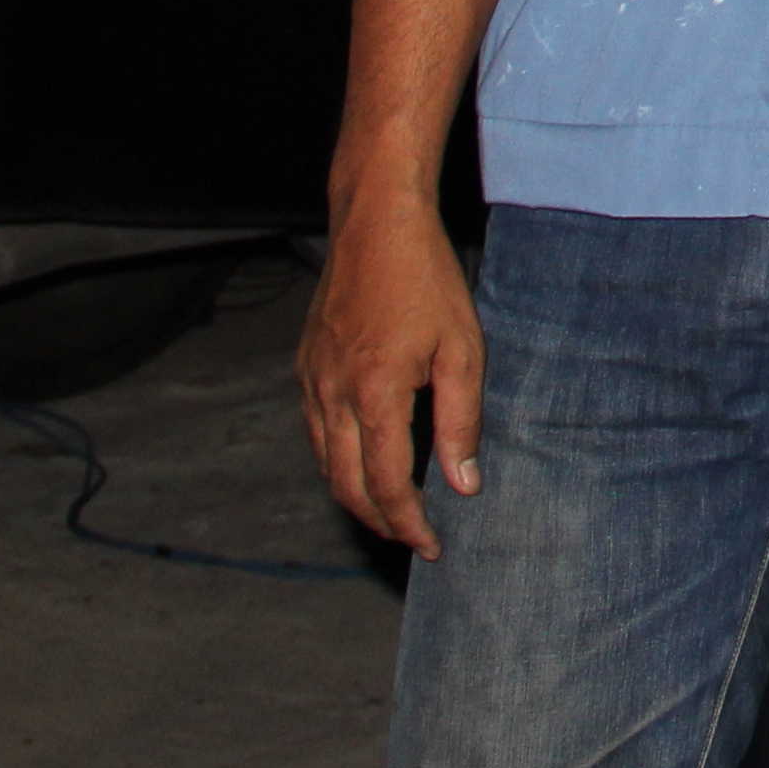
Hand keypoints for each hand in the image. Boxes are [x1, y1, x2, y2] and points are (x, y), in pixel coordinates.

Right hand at [299, 197, 481, 556]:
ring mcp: (312, 379)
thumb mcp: (462, 350)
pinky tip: (365, 458)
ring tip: (393, 508)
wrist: (375, 222)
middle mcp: (332, 393)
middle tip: (412, 538)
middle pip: (345, 484)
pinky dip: (339, 458)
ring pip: (325, 460)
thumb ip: (461, 422)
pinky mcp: (306, 364)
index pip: (384, 484)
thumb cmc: (426, 279)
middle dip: (378, 521)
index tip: (431, 546)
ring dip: (355, 493)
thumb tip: (463, 485)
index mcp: (375, 393)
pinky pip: (317, 429)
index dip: (408, 524)